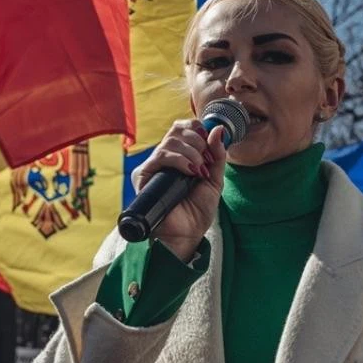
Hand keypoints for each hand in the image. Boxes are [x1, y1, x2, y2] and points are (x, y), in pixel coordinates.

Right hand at [130, 119, 227, 260]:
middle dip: (197, 141)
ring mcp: (154, 166)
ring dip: (192, 153)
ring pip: (170, 141)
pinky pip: (160, 156)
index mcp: (180, 156)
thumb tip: (218, 129)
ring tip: (199, 171)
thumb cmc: (197, 211)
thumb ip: (218, 155)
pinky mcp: (144, 176)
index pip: (184, 128)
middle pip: (177, 130)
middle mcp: (165, 158)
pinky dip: (179, 160)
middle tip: (206, 161)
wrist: (187, 234)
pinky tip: (190, 172)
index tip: (211, 146)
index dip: (198, 130)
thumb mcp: (215, 179)